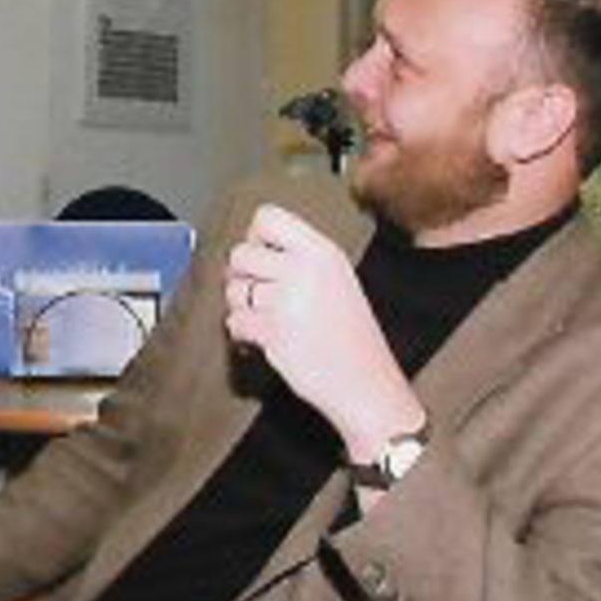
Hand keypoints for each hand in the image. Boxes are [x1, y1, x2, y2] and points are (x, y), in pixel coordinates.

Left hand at [224, 205, 425, 461]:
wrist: (367, 384)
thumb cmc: (352, 336)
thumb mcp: (336, 280)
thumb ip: (298, 260)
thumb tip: (249, 251)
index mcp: (323, 252)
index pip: (267, 217)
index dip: (254, 238)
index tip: (262, 261)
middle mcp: (304, 270)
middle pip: (240, 254)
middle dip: (241, 278)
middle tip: (257, 298)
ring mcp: (288, 301)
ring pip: (233, 291)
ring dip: (240, 309)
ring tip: (264, 322)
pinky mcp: (274, 333)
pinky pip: (234, 322)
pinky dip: (241, 334)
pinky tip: (260, 341)